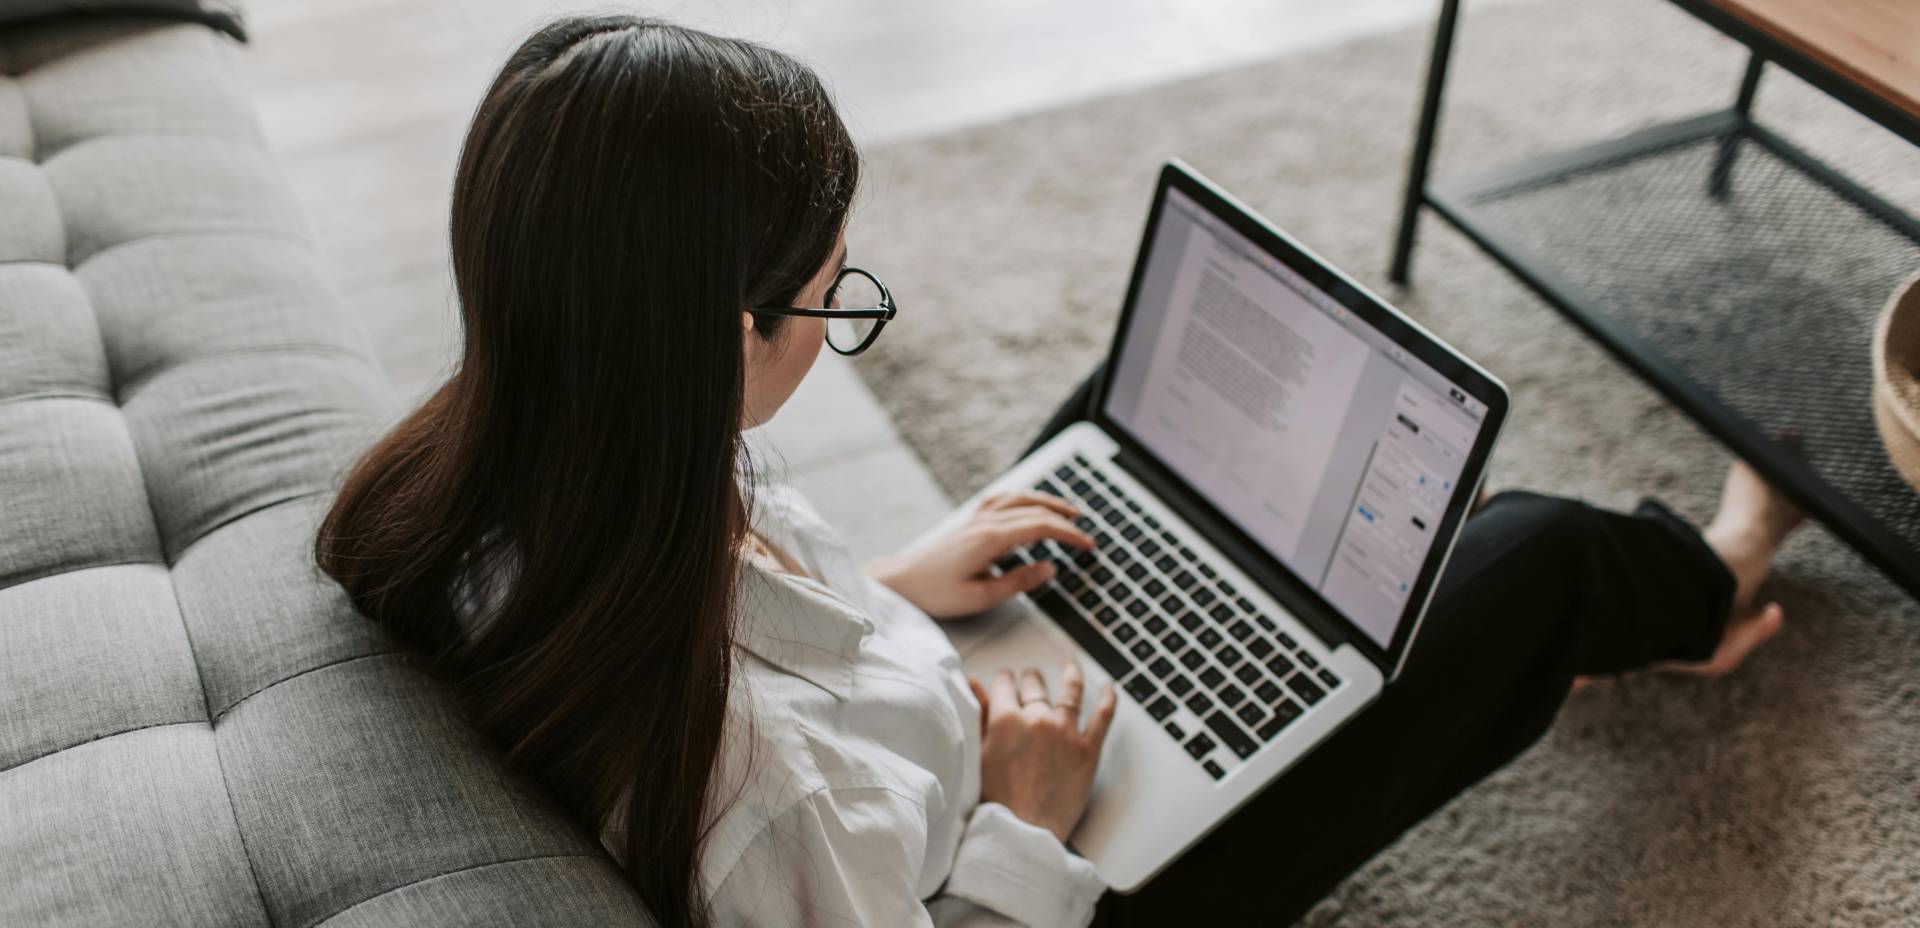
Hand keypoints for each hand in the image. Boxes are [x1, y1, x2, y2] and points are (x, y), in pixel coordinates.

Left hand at [865, 491, 1092, 618]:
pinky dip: (1022, 498)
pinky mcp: (969, 523)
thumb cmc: (935, 593)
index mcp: (990, 539)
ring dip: (1046, 502)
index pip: (1040, 527)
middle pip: (1034, 509)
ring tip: (1067, 511)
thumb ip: (1019, 582)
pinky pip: (1001, 500)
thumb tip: (1049, 568)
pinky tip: (1028, 504)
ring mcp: (975, 519)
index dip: (1069, 535)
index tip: (1088, 545)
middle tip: (1086, 532)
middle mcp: (984, 522)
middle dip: (1064, 518)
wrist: (900, 582)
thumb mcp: (981, 597)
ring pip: (1018, 499)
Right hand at [971, 660, 1117, 842]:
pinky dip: (1108, 698)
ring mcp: (1065, 732)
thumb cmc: (996, 801)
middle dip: (1030, 679)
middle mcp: (1037, 718)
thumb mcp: (978, 754)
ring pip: (1070, 691)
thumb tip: (974, 684)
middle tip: (1030, 678)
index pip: (1005, 684)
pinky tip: (1109, 688)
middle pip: (1035, 685)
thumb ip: (978, 715)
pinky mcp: (1088, 750)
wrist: (1022, 833)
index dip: (1004, 680)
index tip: (1006, 681)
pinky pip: (1103, 716)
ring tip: (1070, 666)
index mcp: (1005, 719)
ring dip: (1070, 674)